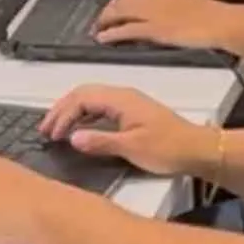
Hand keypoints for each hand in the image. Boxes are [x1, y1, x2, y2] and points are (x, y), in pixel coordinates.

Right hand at [41, 85, 216, 176]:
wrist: (198, 149)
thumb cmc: (169, 148)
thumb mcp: (132, 148)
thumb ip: (100, 142)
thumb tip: (73, 138)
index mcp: (121, 99)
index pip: (82, 98)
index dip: (63, 114)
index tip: (52, 134)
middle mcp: (123, 96)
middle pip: (83, 94)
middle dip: (62, 110)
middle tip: (45, 129)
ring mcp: (128, 103)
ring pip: (91, 100)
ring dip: (72, 112)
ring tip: (57, 129)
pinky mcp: (133, 112)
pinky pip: (101, 107)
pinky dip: (85, 116)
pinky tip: (80, 129)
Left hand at [94, 0, 243, 50]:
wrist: (220, 20)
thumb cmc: (211, 13)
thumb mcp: (187, 2)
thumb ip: (170, 2)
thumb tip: (162, 10)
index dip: (119, 1)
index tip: (113, 9)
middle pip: (121, 1)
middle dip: (107, 11)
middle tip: (100, 21)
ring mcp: (152, 13)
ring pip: (119, 13)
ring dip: (104, 21)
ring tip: (97, 30)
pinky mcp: (153, 29)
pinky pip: (126, 30)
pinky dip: (111, 34)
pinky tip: (103, 38)